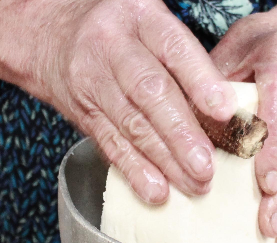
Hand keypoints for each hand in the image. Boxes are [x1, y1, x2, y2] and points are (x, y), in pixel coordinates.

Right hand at [0, 0, 235, 204]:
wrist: (47, 31)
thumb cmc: (118, 29)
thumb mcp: (150, 21)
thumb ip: (185, 57)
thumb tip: (229, 111)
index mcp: (141, 17)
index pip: (174, 48)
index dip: (201, 80)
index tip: (225, 110)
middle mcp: (113, 46)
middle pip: (150, 93)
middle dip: (181, 134)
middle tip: (208, 166)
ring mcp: (93, 80)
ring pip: (131, 123)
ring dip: (164, 159)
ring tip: (194, 184)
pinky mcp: (81, 111)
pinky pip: (109, 143)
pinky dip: (134, 170)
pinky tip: (156, 190)